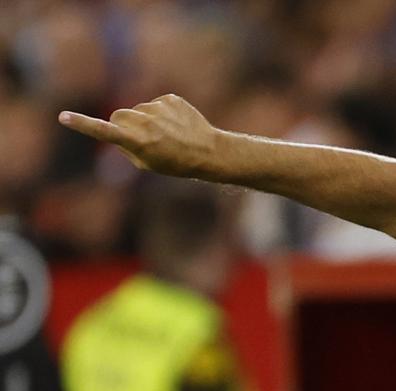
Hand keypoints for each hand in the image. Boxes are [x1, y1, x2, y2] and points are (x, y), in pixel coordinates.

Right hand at [58, 94, 221, 178]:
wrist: (209, 151)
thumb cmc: (175, 163)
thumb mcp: (146, 162)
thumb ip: (125, 146)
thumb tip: (116, 131)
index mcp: (136, 140)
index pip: (103, 131)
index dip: (82, 124)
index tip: (63, 116)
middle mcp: (144, 121)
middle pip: (118, 116)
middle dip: (124, 125)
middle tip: (143, 140)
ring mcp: (157, 107)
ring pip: (138, 110)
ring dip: (146, 120)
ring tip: (166, 134)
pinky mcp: (169, 98)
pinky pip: (157, 104)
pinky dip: (162, 113)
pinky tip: (177, 125)